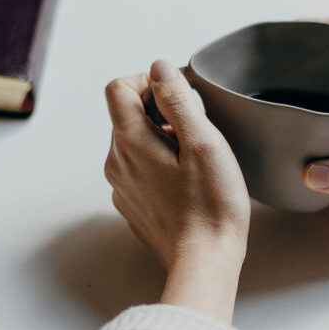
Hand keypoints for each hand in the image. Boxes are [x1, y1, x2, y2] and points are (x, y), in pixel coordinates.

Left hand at [104, 61, 250, 321]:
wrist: (204, 261)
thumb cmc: (211, 205)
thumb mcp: (203, 142)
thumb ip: (178, 100)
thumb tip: (160, 68)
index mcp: (130, 142)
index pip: (119, 89)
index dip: (148, 81)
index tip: (178, 94)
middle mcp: (117, 163)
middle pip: (127, 116)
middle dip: (160, 112)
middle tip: (196, 130)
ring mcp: (122, 187)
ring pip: (134, 144)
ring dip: (161, 139)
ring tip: (195, 159)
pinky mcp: (134, 206)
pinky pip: (140, 171)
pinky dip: (159, 165)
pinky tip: (187, 183)